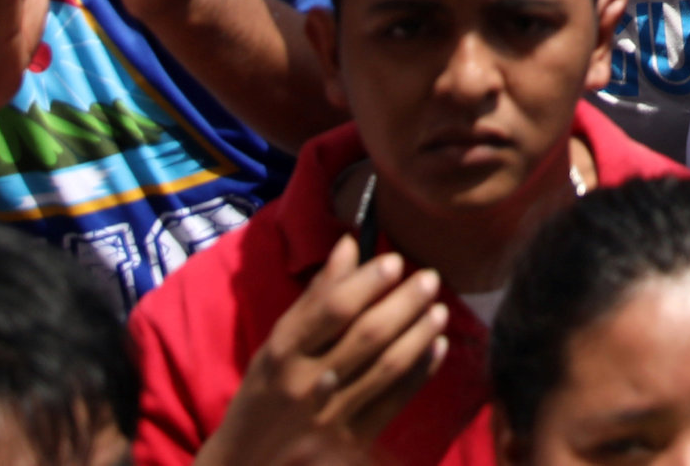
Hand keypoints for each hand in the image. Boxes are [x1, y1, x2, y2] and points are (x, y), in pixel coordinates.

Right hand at [198, 233, 448, 465]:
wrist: (250, 461)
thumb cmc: (266, 390)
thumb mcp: (277, 341)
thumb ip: (315, 296)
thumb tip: (350, 245)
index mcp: (285, 352)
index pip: (332, 310)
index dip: (368, 283)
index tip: (395, 262)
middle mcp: (307, 383)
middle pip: (367, 336)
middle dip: (404, 303)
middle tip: (430, 279)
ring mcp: (332, 415)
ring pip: (387, 367)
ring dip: (419, 335)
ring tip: (440, 310)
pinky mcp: (352, 441)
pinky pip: (394, 402)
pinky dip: (420, 372)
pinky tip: (437, 347)